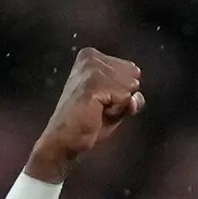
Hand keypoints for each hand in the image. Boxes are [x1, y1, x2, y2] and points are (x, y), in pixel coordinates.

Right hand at [30, 47, 143, 177]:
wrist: (63, 141)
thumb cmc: (87, 121)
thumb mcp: (115, 104)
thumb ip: (131, 95)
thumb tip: (134, 99)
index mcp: (92, 57)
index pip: (132, 69)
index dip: (123, 90)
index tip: (101, 100)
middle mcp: (90, 58)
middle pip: (133, 75)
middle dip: (122, 96)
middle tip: (98, 107)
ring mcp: (90, 70)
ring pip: (130, 85)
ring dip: (118, 104)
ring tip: (96, 111)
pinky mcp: (92, 84)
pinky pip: (125, 96)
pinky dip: (116, 110)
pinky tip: (96, 113)